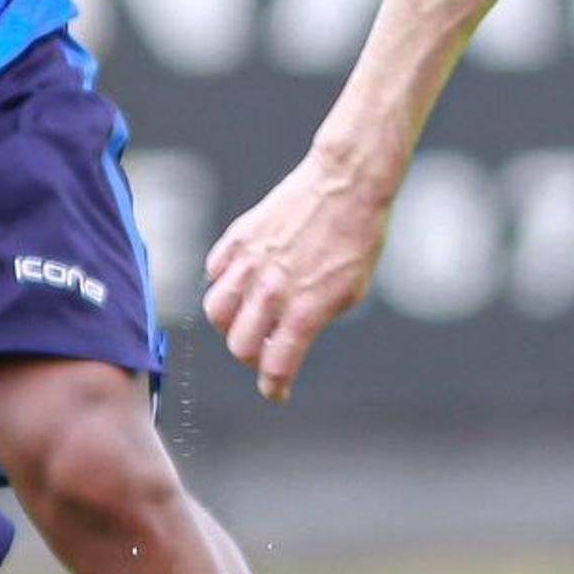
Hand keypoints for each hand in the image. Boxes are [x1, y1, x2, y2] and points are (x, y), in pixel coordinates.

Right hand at [201, 146, 394, 401]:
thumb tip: (289, 341)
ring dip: (231, 325)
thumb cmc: (357, 238)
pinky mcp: (239, 238)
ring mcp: (251, 263)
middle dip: (253, 358)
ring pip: (216, 312)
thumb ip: (316, 321)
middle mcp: (272, 290)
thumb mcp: (350, 292)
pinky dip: (225, 283)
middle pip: (240, 345)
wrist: (347, 182)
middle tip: (267, 352)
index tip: (276, 391)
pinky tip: (245, 282)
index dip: (274, 386)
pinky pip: (216, 273)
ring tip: (249, 319)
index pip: (276, 366)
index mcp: (305, 309)